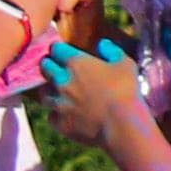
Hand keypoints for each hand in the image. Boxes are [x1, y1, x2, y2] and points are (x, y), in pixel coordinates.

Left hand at [43, 40, 161, 153]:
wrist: (121, 126)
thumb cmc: (126, 92)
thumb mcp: (126, 65)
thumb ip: (113, 51)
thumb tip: (102, 44)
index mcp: (77, 63)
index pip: (57, 49)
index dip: (58, 49)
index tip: (61, 50)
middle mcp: (62, 81)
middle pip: (45, 68)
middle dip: (48, 66)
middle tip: (54, 67)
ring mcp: (58, 103)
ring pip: (44, 94)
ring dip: (50, 91)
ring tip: (57, 93)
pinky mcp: (60, 123)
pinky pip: (51, 116)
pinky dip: (56, 115)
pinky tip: (64, 115)